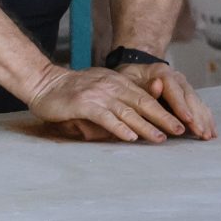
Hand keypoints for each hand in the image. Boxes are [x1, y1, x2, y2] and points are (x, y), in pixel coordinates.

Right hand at [24, 65, 187, 142]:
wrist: (41, 82)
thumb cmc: (69, 90)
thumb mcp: (98, 87)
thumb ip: (117, 96)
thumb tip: (139, 117)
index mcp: (116, 81)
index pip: (145, 97)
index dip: (164, 110)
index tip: (180, 122)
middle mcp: (110, 85)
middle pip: (142, 103)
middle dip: (163, 118)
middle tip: (180, 130)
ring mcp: (97, 94)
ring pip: (127, 112)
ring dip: (146, 126)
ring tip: (160, 139)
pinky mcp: (83, 104)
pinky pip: (105, 117)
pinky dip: (119, 127)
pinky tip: (130, 137)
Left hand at [119, 60, 216, 139]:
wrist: (135, 71)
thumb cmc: (129, 79)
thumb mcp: (129, 80)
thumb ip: (143, 87)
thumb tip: (157, 85)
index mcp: (162, 72)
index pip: (174, 90)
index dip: (181, 106)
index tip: (188, 120)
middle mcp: (177, 78)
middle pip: (190, 98)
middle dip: (197, 117)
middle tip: (201, 133)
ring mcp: (185, 85)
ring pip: (198, 103)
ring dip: (204, 120)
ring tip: (208, 136)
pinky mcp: (189, 94)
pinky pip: (200, 106)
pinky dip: (206, 119)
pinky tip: (211, 132)